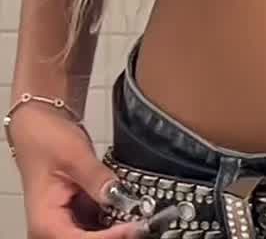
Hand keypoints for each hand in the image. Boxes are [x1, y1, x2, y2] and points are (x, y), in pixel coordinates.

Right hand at [10, 102, 148, 238]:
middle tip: (140, 223)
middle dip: (114, 235)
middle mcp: (51, 230)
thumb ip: (96, 178)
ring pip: (92, 237)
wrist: (38, 124)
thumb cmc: (45, 138)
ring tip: (137, 217)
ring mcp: (63, 225)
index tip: (133, 227)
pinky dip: (111, 223)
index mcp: (44, 221)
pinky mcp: (74, 216)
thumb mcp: (73, 155)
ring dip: (114, 230)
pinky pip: (94, 227)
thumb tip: (117, 195)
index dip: (109, 238)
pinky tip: (127, 213)